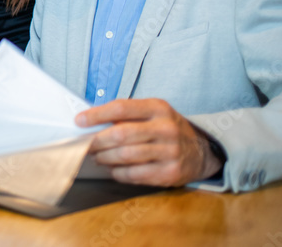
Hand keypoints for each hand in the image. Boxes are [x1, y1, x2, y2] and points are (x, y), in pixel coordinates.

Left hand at [76, 98, 221, 186]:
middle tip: (84, 144)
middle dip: (97, 141)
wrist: (202, 151)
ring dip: (104, 158)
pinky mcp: (170, 173)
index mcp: (158, 108)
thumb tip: (91, 122)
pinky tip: (112, 169)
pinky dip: (118, 172)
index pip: (121, 108)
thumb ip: (127, 115)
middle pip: (121, 134)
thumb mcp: (153, 113)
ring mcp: (170, 152)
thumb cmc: (167, 128)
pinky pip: (134, 174)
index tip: (79, 120)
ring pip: (125, 156)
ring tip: (96, 156)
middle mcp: (166, 129)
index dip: (97, 115)